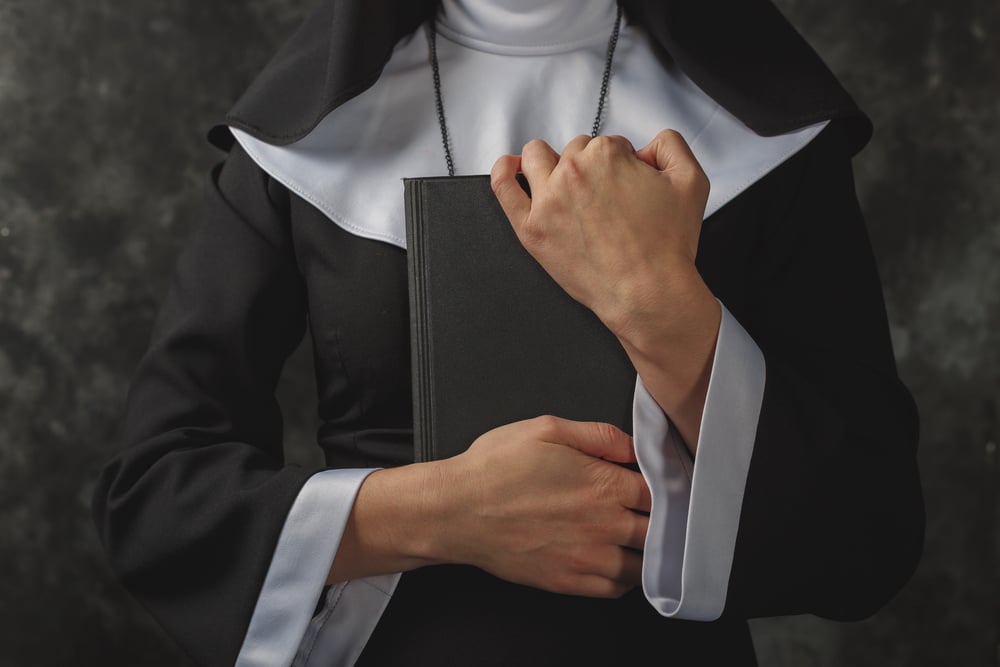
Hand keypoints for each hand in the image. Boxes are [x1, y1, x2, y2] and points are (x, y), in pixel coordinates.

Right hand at [439, 416, 651, 598]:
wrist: (457, 511)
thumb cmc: (495, 467)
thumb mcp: (546, 428)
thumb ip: (598, 435)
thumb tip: (631, 446)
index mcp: (603, 483)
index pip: (660, 491)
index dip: (663, 487)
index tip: (658, 484)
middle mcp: (603, 524)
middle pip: (657, 528)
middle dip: (658, 518)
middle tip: (650, 511)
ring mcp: (588, 557)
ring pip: (643, 564)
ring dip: (646, 551)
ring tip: (636, 538)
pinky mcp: (569, 581)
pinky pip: (616, 588)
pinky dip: (624, 577)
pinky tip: (616, 560)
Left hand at [490, 130, 709, 339]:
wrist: (648, 293)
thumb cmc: (666, 247)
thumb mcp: (691, 182)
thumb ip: (670, 145)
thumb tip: (646, 145)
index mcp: (606, 156)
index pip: (607, 144)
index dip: (621, 165)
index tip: (627, 188)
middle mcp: (573, 172)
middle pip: (574, 150)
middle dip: (590, 168)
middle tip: (606, 200)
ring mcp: (547, 200)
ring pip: (537, 157)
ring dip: (551, 162)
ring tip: (566, 185)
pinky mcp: (531, 228)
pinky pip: (504, 187)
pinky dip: (504, 171)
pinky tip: (511, 169)